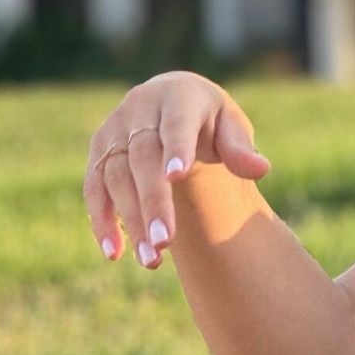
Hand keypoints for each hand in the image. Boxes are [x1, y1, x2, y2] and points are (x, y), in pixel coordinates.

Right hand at [82, 70, 270, 268]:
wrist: (172, 106)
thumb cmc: (211, 122)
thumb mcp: (231, 127)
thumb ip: (240, 149)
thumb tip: (261, 169)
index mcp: (178, 96)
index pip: (176, 124)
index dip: (176, 148)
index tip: (177, 177)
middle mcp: (139, 107)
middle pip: (142, 157)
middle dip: (153, 201)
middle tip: (165, 241)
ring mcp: (113, 129)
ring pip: (114, 177)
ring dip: (131, 220)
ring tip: (151, 259)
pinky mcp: (98, 153)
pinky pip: (94, 189)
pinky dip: (102, 221)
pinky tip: (115, 253)